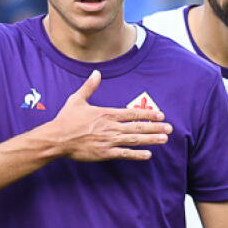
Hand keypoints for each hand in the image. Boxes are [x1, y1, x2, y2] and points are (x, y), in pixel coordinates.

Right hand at [46, 70, 171, 161]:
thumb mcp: (77, 99)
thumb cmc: (66, 119)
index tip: (161, 115)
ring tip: (164, 139)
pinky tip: (148, 155)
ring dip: (151, 139)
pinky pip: (124, 154)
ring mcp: (109, 140)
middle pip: (138, 127)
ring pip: (134, 140)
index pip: (132, 113)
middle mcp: (111, 127)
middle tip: (169, 129)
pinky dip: (137, 154)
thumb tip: (96, 73)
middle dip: (155, 127)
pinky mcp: (104, 153)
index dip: (148, 115)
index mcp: (107, 114)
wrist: (57, 138)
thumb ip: (90, 86)